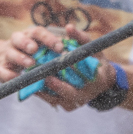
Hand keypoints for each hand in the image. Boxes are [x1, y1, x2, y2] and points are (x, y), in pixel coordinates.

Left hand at [0, 25, 114, 111]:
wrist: (101, 81)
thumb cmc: (95, 60)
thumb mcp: (91, 48)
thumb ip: (80, 37)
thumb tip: (68, 27)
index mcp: (98, 79)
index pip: (85, 76)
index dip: (73, 70)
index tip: (61, 64)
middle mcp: (88, 94)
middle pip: (70, 92)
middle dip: (56, 85)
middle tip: (43, 76)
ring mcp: (77, 102)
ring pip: (58, 98)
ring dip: (45, 89)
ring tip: (32, 78)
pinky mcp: (67, 106)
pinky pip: (52, 101)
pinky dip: (42, 93)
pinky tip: (31, 83)